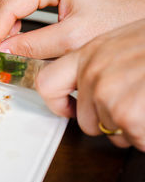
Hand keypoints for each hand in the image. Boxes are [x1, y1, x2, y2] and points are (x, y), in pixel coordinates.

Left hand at [36, 18, 144, 151]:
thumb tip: (82, 86)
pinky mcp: (128, 114)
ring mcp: (109, 93)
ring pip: (110, 132)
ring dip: (132, 127)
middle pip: (85, 120)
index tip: (67, 108)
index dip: (56, 102)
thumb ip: (101, 61)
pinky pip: (133, 140)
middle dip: (108, 121)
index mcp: (90, 51)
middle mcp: (94, 72)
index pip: (47, 83)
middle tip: (135, 105)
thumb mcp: (127, 42)